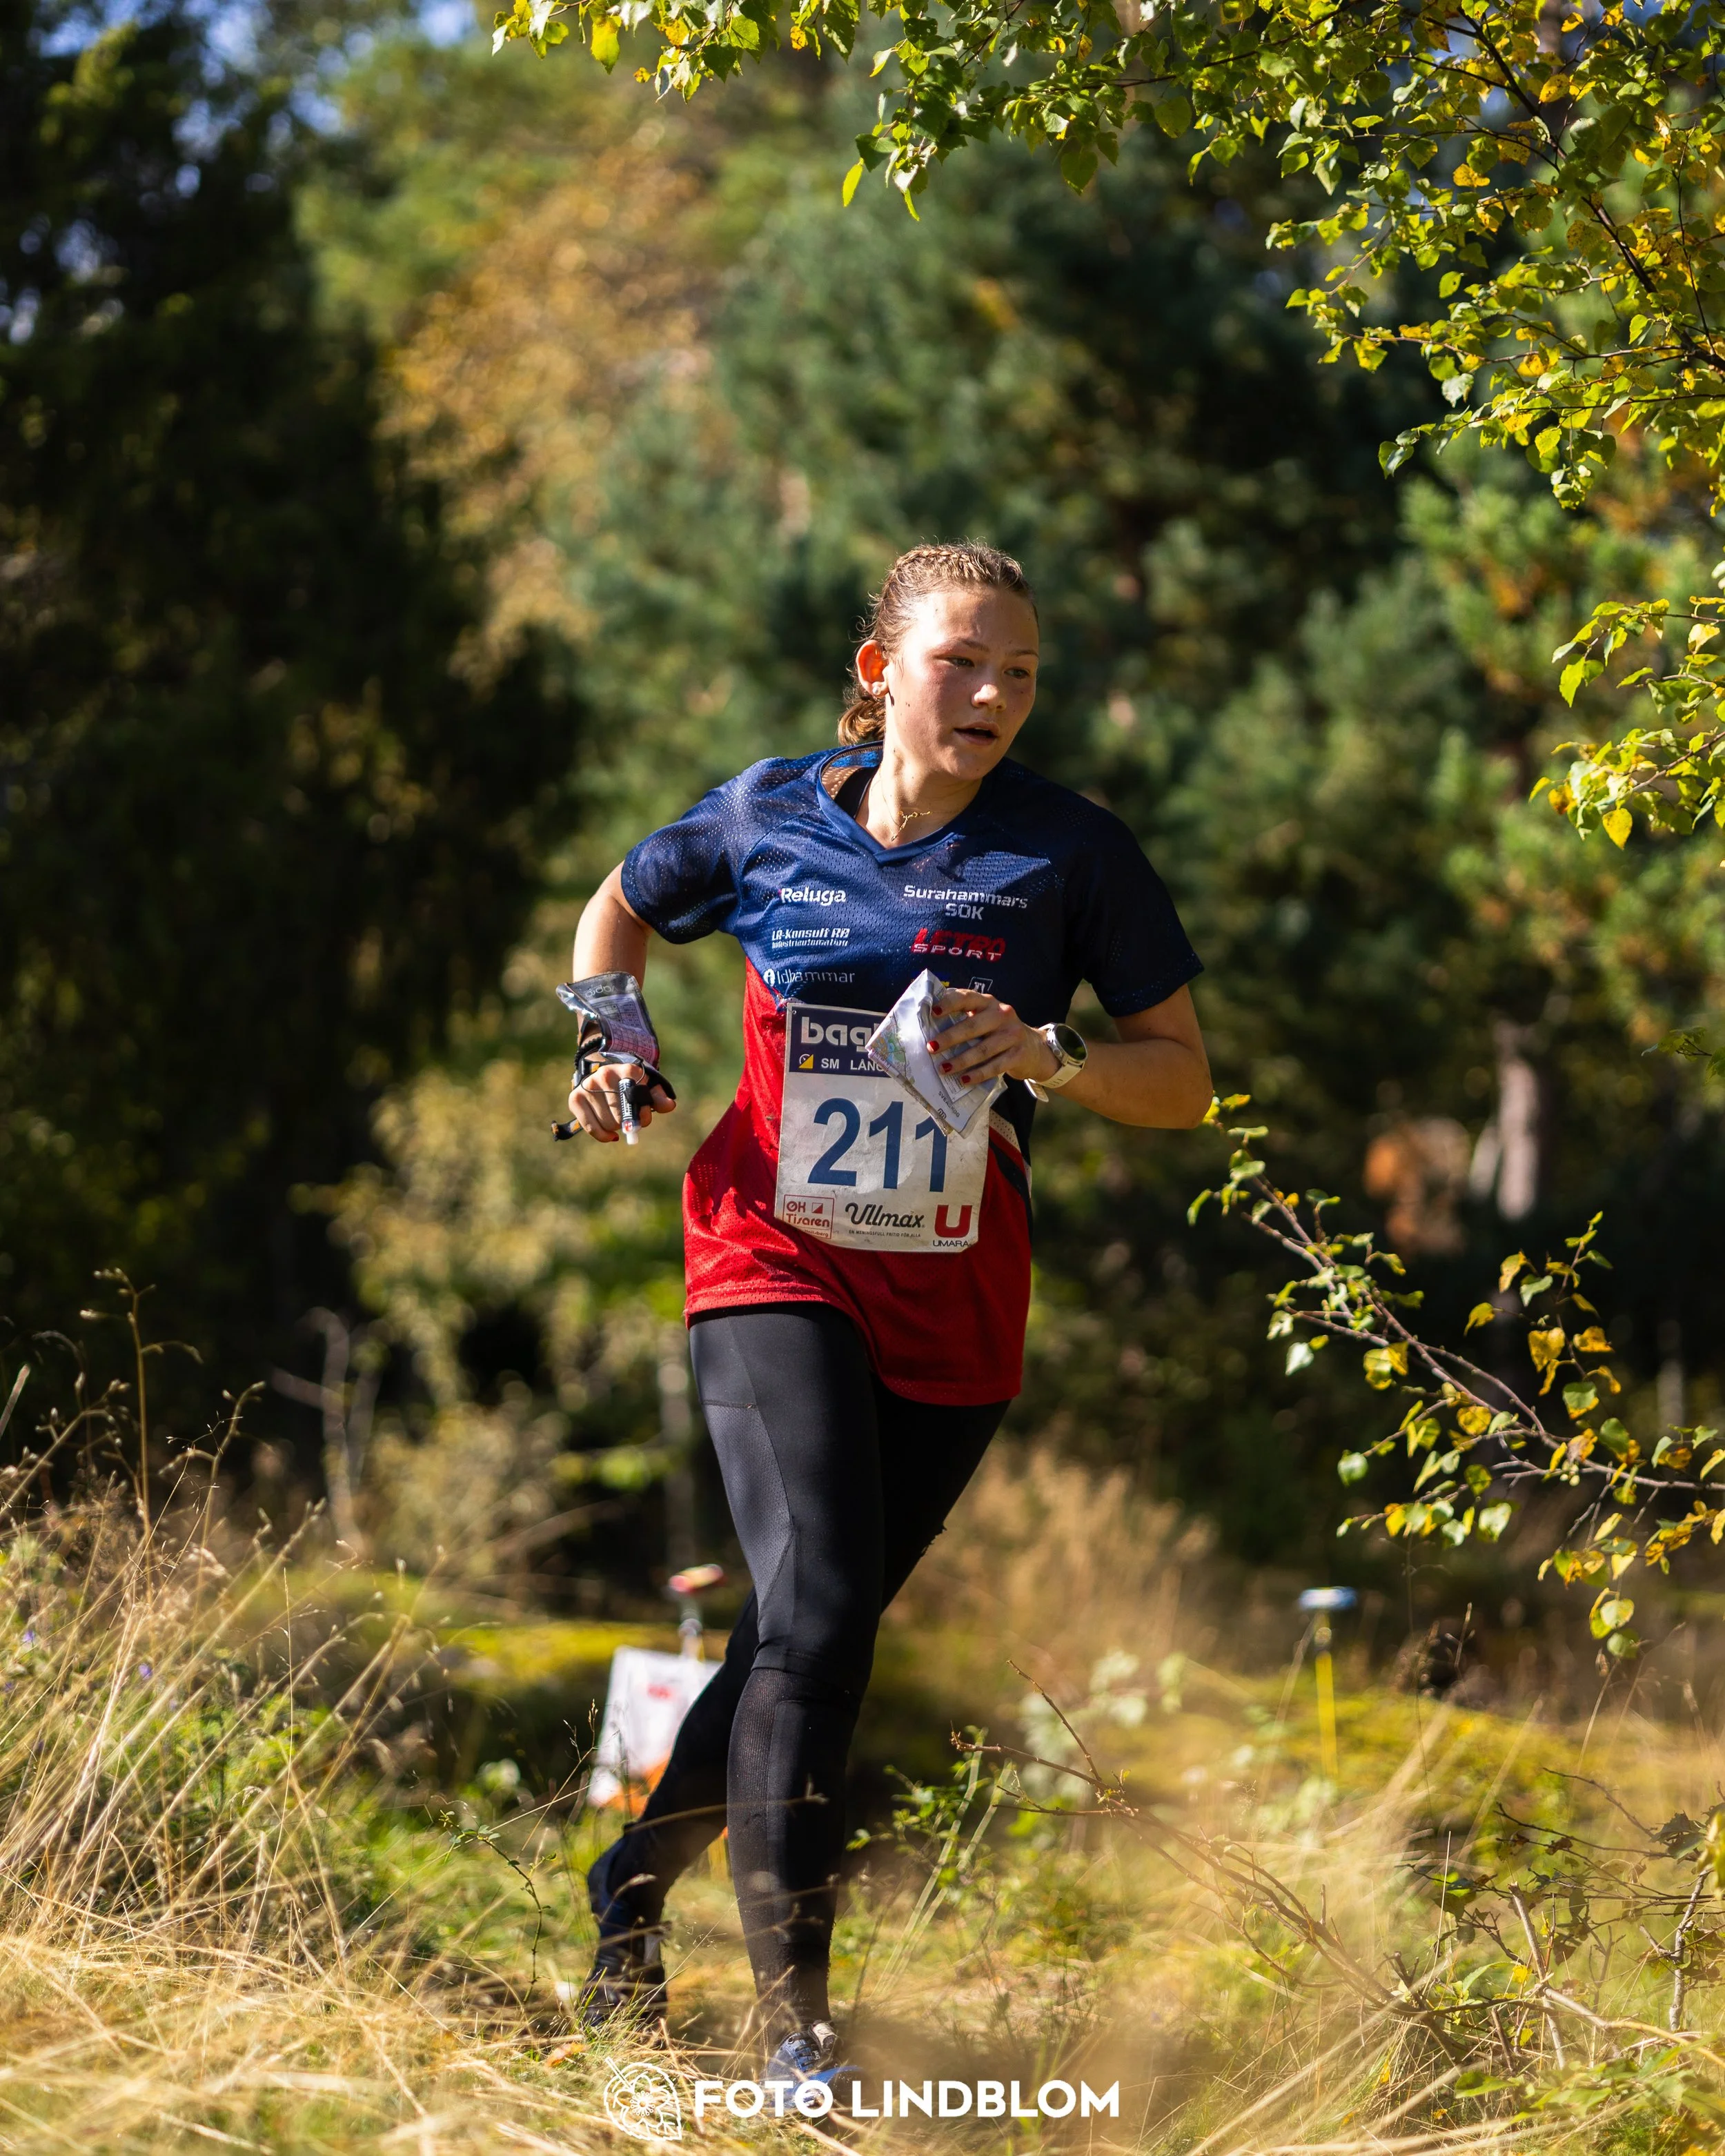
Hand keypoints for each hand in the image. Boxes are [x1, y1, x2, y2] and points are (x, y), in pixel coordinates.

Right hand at [566, 1062, 675, 1141]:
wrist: (606, 1076)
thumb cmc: (632, 1086)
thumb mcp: (648, 1088)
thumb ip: (659, 1097)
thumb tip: (670, 1106)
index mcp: (627, 1069)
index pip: (638, 1097)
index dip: (643, 1111)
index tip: (643, 1113)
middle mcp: (606, 1074)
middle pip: (623, 1115)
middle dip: (630, 1122)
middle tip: (630, 1118)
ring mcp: (589, 1085)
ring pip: (609, 1123)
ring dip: (616, 1127)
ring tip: (618, 1118)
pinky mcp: (575, 1098)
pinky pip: (591, 1128)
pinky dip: (603, 1136)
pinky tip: (611, 1135)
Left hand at [926, 990, 1059, 1086]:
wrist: (1034, 1049)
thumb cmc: (998, 1032)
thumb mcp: (986, 1018)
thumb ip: (965, 1017)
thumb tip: (929, 1025)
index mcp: (988, 1003)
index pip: (968, 998)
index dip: (950, 1003)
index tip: (933, 1012)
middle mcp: (1002, 1015)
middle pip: (972, 1026)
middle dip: (950, 1038)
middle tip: (931, 1048)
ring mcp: (1012, 1035)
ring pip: (982, 1049)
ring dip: (961, 1060)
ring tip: (943, 1068)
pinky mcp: (1018, 1055)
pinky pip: (994, 1067)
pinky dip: (977, 1074)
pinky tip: (963, 1080)